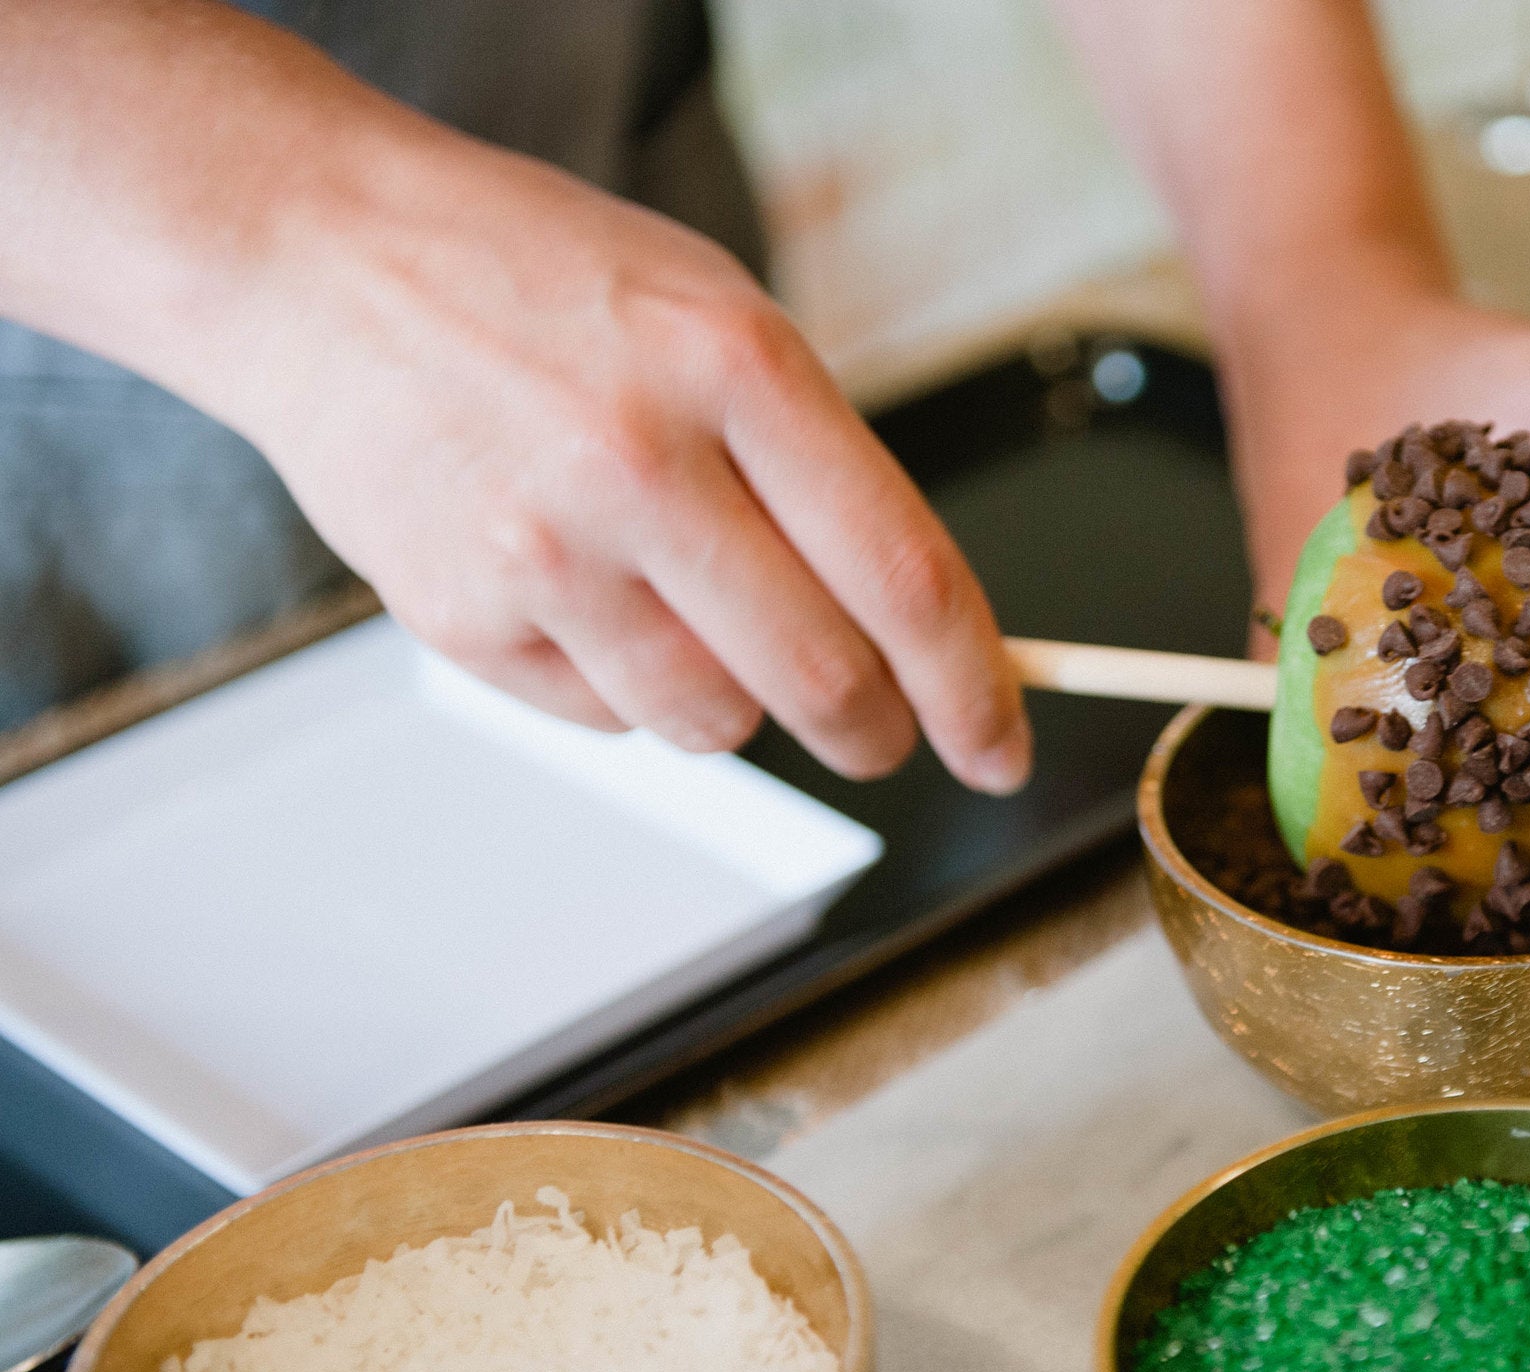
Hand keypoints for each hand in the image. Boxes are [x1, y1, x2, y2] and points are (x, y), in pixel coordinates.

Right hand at [217, 132, 1031, 791]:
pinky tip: (592, 594)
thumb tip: (923, 626)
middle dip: (877, 731)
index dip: (973, 687)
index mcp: (736, 367)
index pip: (903, 575)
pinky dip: (631, 688)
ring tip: (703, 616)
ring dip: (746, 707)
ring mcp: (543, 548)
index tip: (998, 742)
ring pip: (713, 723)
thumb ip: (821, 466)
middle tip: (884, 733)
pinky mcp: (460, 615)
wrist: (320, 260)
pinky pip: (605, 719)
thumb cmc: (538, 283)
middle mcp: (640, 461)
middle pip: (821, 678)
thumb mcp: (718, 319)